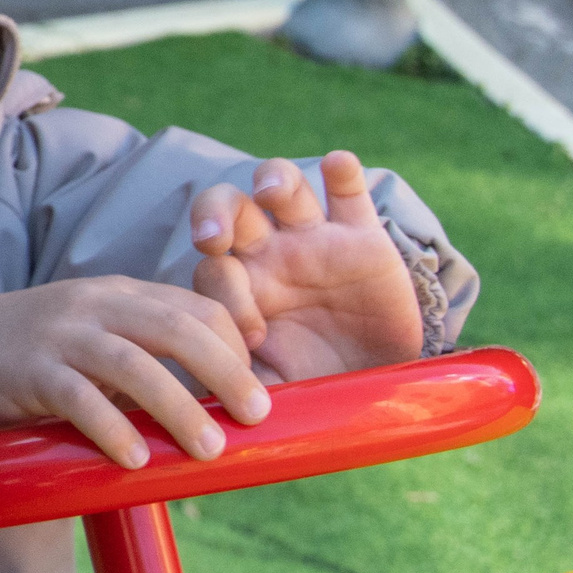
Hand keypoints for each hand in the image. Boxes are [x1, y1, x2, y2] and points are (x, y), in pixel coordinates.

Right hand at [0, 277, 269, 468]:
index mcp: (119, 294)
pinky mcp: (27, 369)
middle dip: (226, 371)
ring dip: (178, 407)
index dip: (235, 347)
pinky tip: (134, 459)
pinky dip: (111, 428)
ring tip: (209, 449)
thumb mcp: (93, 340)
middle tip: (256, 416)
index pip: (196, 307)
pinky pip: (77, 397)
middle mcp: (93, 306)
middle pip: (176, 328)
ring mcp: (59, 335)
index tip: (252, 392)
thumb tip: (212, 418)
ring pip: (132, 363)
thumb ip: (143, 362)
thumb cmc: (32, 353)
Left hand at [191, 152, 423, 381]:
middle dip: (215, 213)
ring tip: (271, 191)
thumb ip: (235, 387)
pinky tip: (338, 165)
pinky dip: (343, 172)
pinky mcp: (364, 236)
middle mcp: (267, 253)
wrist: (373, 385)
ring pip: (282, 186)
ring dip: (274, 179)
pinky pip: (348, 191)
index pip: (213, 269)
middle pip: (229, 208)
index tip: (250, 335)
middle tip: (213, 236)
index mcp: (237, 285)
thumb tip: (198, 407)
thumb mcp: (271, 390)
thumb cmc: (308, 383)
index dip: (224, 293)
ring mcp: (313, 239)